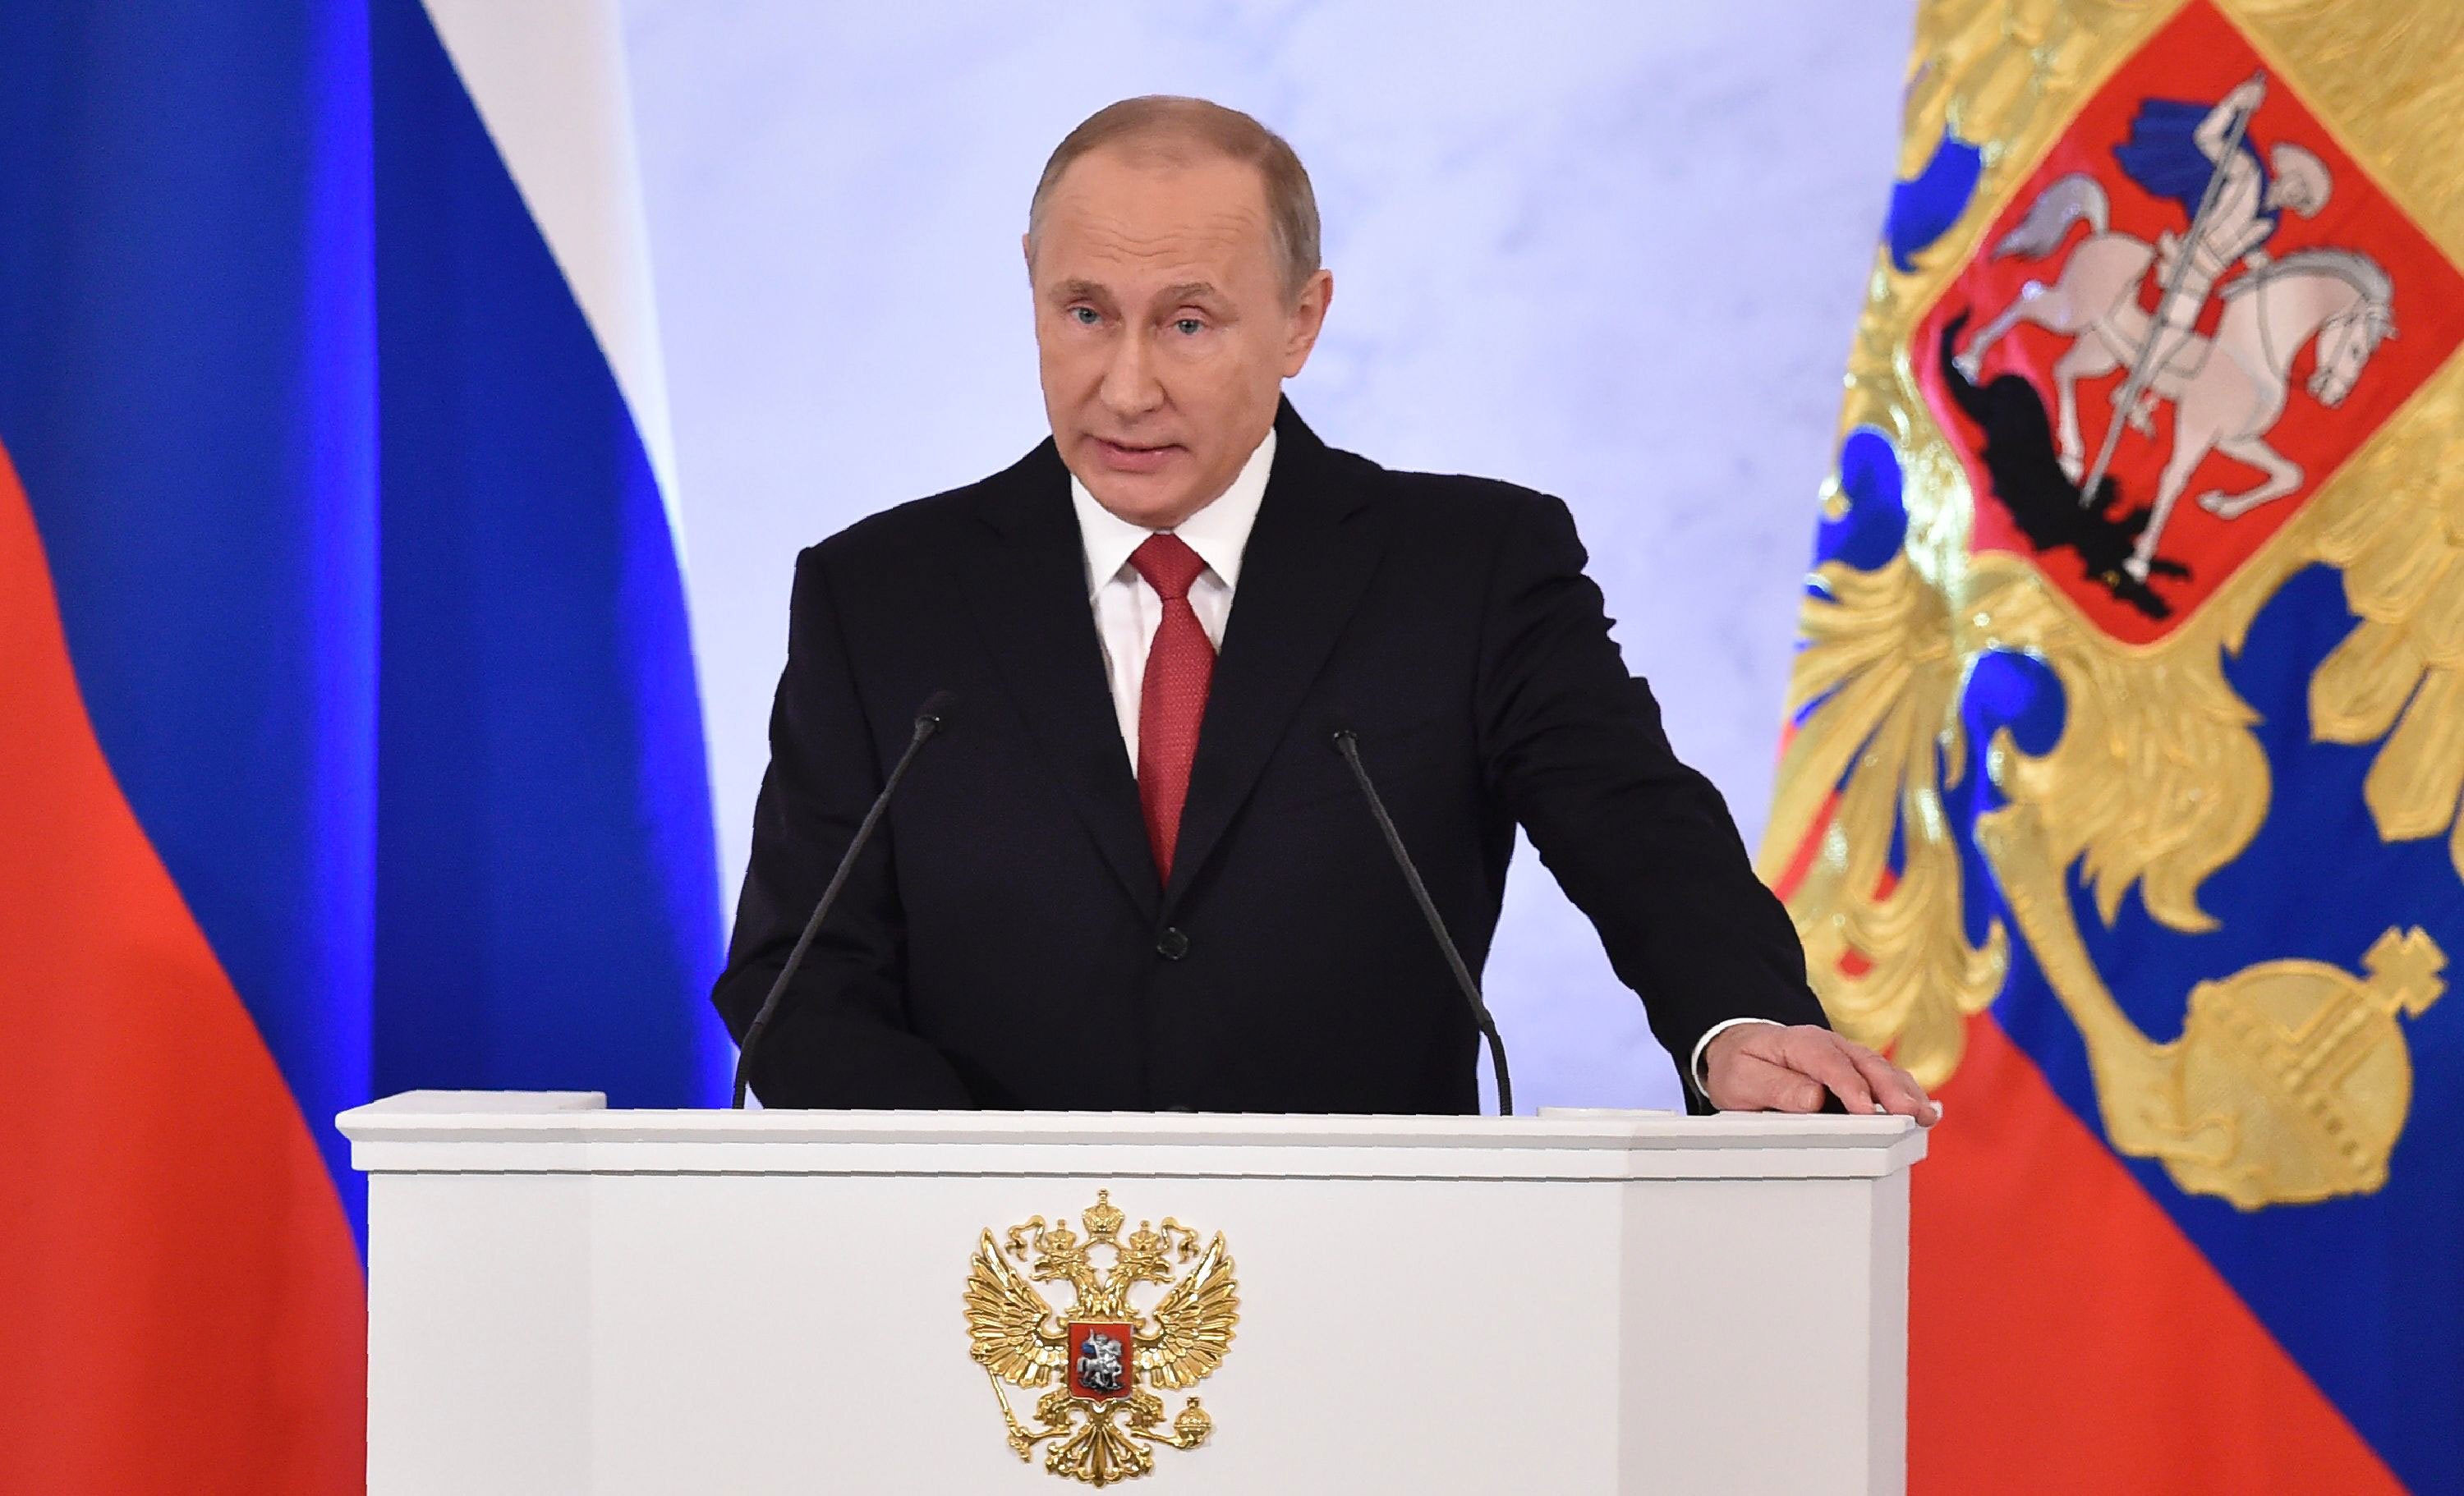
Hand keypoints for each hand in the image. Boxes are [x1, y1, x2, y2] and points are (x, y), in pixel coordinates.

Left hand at [1702, 1023, 1938, 1124]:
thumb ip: (1777, 1087)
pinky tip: (1922, 1109)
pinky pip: (1884, 1078)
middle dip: (1890, 1090)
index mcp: (1799, 1043)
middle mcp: (1829, 1045)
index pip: (1828, 1063)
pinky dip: (1904, 1092)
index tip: (1864, 1109)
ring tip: (1925, 1116)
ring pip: (1881, 1070)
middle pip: (1865, 1064)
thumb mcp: (1743, 1079)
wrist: (1739, 1050)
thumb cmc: (1741, 1067)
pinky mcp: (1854, 1070)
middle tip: (1911, 1115)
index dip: (1849, 1086)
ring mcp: (1845, 1056)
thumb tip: (1814, 1098)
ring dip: (1905, 1092)